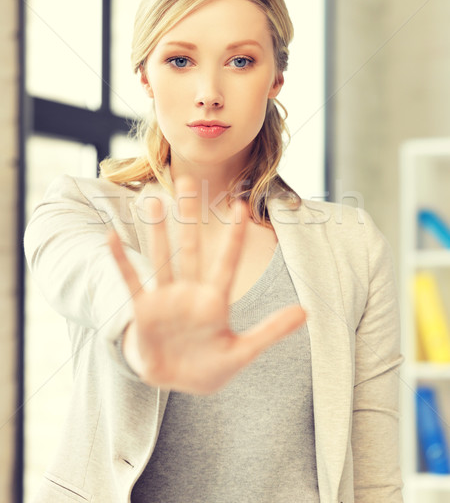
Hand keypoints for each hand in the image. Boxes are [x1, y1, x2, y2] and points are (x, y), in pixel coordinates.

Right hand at [108, 175, 305, 394]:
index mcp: (215, 300)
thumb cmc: (209, 368)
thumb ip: (271, 331)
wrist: (175, 382)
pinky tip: (112, 237)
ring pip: (161, 257)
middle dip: (189, 215)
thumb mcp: (242, 352)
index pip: (227, 261)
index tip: (240, 205)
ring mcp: (165, 298)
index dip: (234, 235)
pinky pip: (130, 281)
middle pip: (191, 247)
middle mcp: (190, 291)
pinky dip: (121, 262)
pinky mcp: (143, 311)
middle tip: (188, 181)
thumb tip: (307, 311)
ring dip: (157, 230)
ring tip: (154, 199)